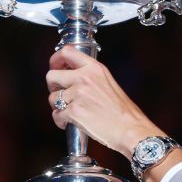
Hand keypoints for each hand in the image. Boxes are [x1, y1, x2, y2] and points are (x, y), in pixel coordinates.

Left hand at [46, 46, 162, 155]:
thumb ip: (90, 77)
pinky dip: (61, 121)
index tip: (56, 67)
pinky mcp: (74, 112)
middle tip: (60, 94)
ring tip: (70, 113)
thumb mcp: (109, 83)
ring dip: (57, 107)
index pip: (67, 52)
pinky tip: (70, 123)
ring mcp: (78, 95)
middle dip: (52, 86)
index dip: (56, 60)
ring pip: (52, 98)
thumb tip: (71, 78)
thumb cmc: (123, 111)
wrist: (130, 129)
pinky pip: (56, 115)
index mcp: (95, 68)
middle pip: (51, 75)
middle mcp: (84, 78)